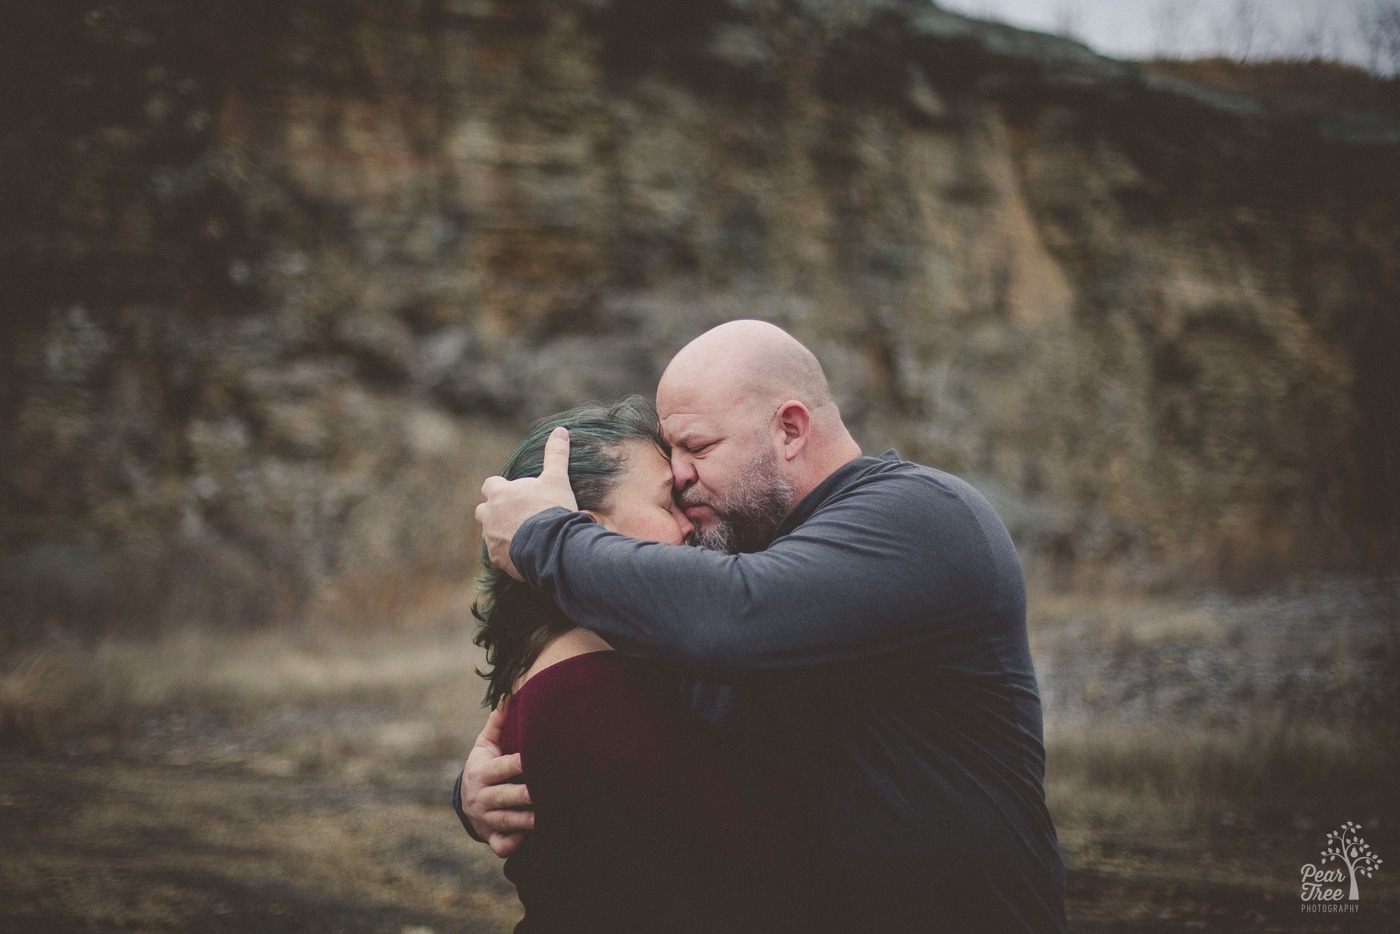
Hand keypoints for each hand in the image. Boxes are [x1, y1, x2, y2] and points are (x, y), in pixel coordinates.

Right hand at [462, 700, 534, 857]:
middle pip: (503, 796)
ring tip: (544, 817)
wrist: (466, 804)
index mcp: (481, 772)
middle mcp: (482, 797)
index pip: (500, 768)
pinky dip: (513, 844)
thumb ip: (497, 724)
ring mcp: (486, 820)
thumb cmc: (484, 768)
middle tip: (542, 792)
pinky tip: (527, 840)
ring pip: (505, 821)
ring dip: (524, 821)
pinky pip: (501, 845)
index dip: (516, 764)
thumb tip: (509, 694)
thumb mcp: (484, 746)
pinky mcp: (493, 839)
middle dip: (522, 795)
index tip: (533, 759)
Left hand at [475, 426, 577, 580]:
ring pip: (488, 532)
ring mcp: (490, 537)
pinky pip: (496, 553)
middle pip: (483, 510)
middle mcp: (489, 514)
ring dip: (499, 532)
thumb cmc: (552, 509)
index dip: (500, 488)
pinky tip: (522, 552)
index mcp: (500, 493)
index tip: (513, 493)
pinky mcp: (496, 557)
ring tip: (521, 535)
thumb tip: (561, 431)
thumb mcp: (557, 479)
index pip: (490, 485)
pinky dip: (506, 552)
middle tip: (516, 515)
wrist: (552, 546)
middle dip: (494, 511)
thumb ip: (556, 455)